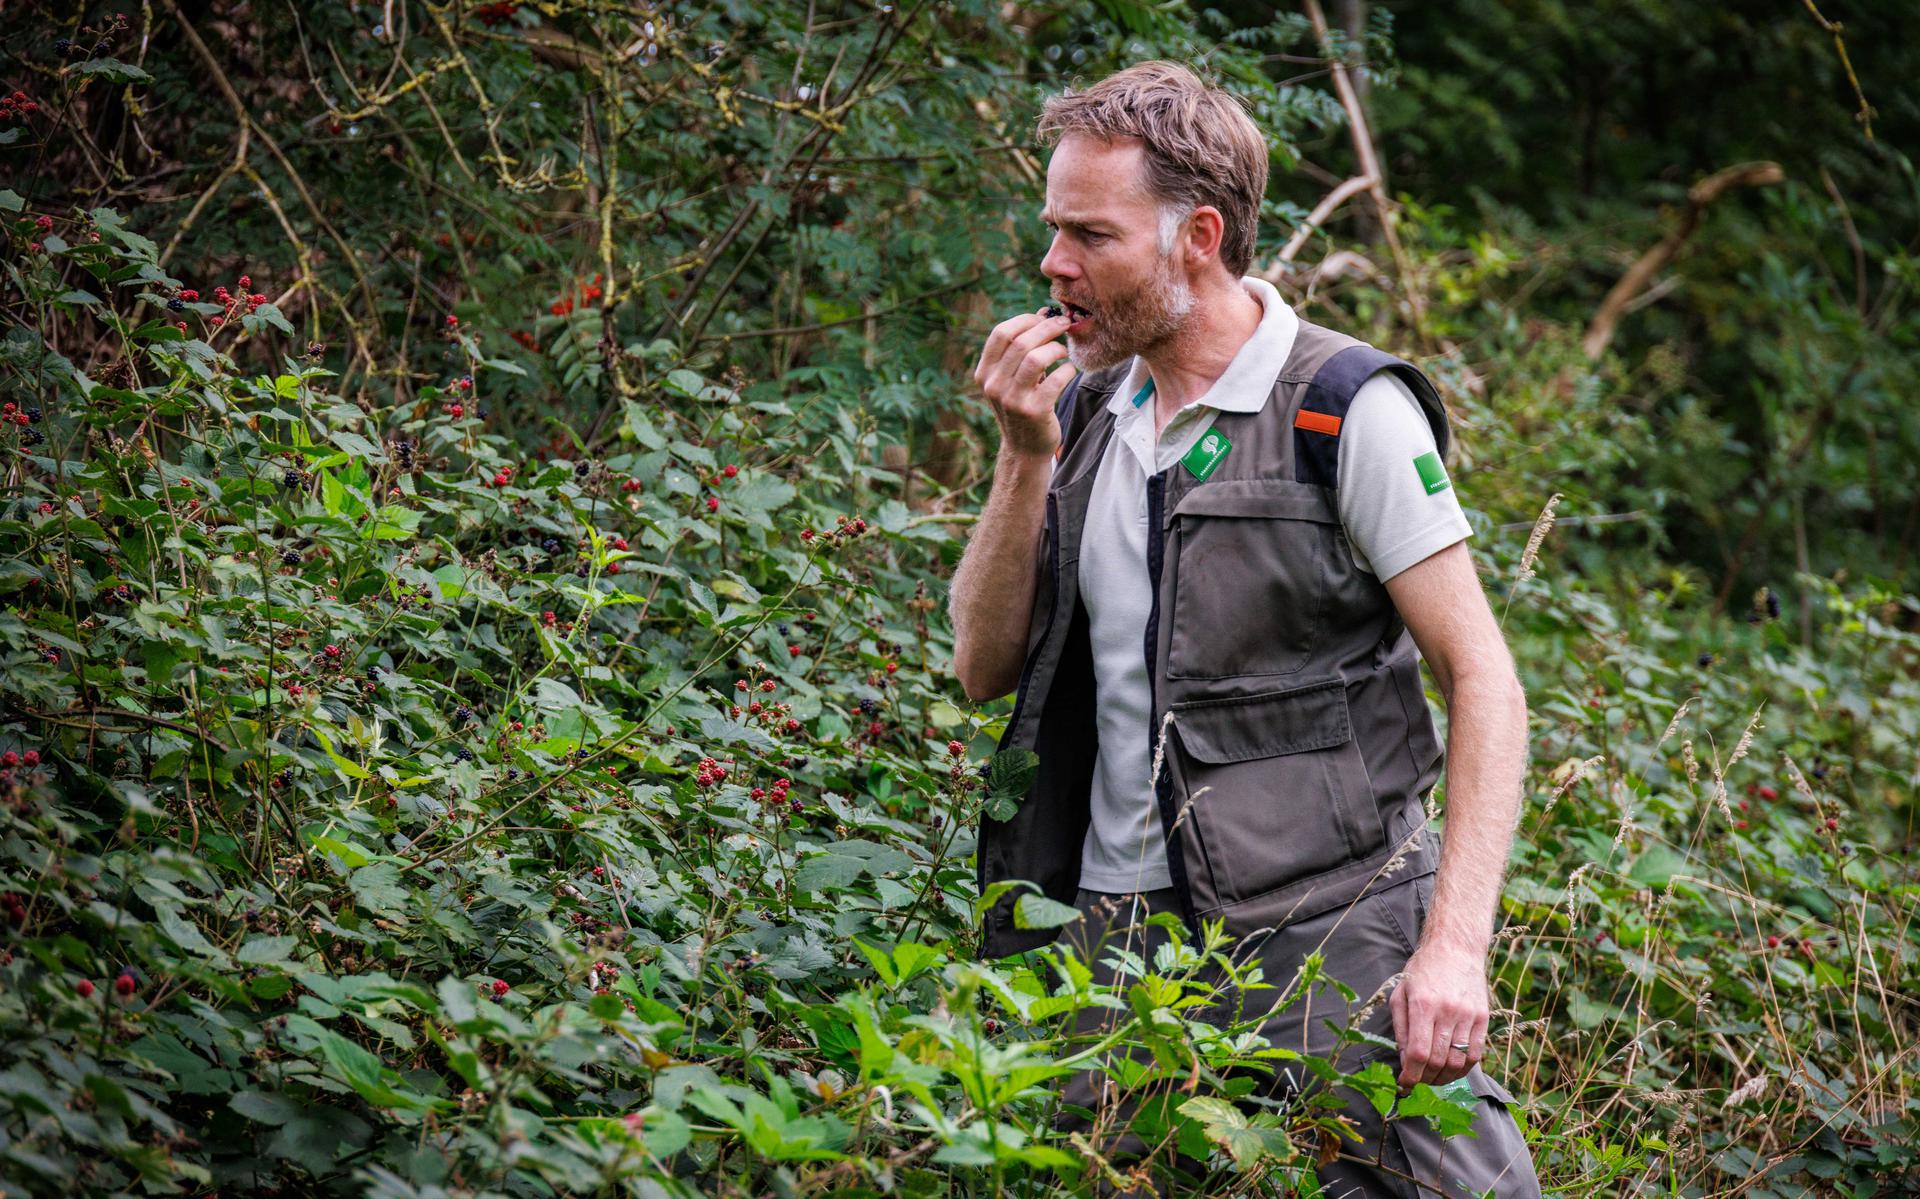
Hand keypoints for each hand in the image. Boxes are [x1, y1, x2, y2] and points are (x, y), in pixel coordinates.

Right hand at [971, 306, 1076, 459]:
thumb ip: (1023, 347)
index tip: (1043, 319)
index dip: (1025, 320)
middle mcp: (993, 385)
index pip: (1001, 333)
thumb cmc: (1022, 405)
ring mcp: (1012, 399)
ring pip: (1036, 358)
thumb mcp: (1013, 377)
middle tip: (1064, 325)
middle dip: (1047, 328)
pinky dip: (1067, 371)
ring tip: (1064, 352)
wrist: (1024, 448)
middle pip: (1021, 342)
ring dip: (1056, 349)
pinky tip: (1068, 373)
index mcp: (984, 372)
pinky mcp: (1033, 411)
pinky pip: (1055, 380)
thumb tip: (1044, 313)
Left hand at [1389, 941, 1488, 1088]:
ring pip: (1457, 1062)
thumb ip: (1401, 1028)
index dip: (1411, 1075)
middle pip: (1437, 1061)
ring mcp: (1468, 1015)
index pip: (1418, 1052)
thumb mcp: (1401, 993)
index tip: (1404, 1084)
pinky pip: (1476, 1054)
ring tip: (1433, 1078)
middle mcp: (1447, 1011)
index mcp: (1422, 1004)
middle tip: (1418, 1081)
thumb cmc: (1423, 970)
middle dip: (1425, 1079)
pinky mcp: (1483, 1018)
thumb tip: (1405, 1060)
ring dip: (1444, 1077)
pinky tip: (1452, 1068)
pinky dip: (1463, 1068)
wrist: (1455, 948)